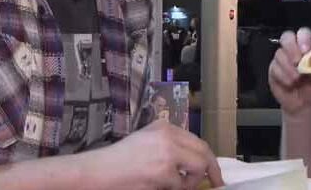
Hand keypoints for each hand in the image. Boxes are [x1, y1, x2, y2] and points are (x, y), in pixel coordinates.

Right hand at [94, 119, 222, 189]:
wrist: (96, 171)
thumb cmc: (118, 160)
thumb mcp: (146, 141)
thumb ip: (169, 144)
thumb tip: (194, 162)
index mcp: (165, 127)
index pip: (198, 142)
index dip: (208, 159)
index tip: (214, 173)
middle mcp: (169, 136)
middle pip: (203, 152)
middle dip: (210, 171)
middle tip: (214, 184)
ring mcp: (167, 153)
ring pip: (197, 169)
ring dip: (189, 184)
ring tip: (174, 187)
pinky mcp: (163, 172)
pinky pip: (180, 186)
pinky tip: (158, 188)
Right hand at [268, 27, 310, 116]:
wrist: (306, 105)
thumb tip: (307, 51)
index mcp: (307, 46)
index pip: (303, 33)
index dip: (303, 38)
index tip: (306, 51)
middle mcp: (293, 49)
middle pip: (286, 37)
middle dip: (291, 49)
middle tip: (297, 63)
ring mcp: (282, 58)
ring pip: (279, 54)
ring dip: (288, 68)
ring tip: (296, 80)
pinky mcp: (273, 70)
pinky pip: (274, 68)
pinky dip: (282, 76)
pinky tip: (289, 84)